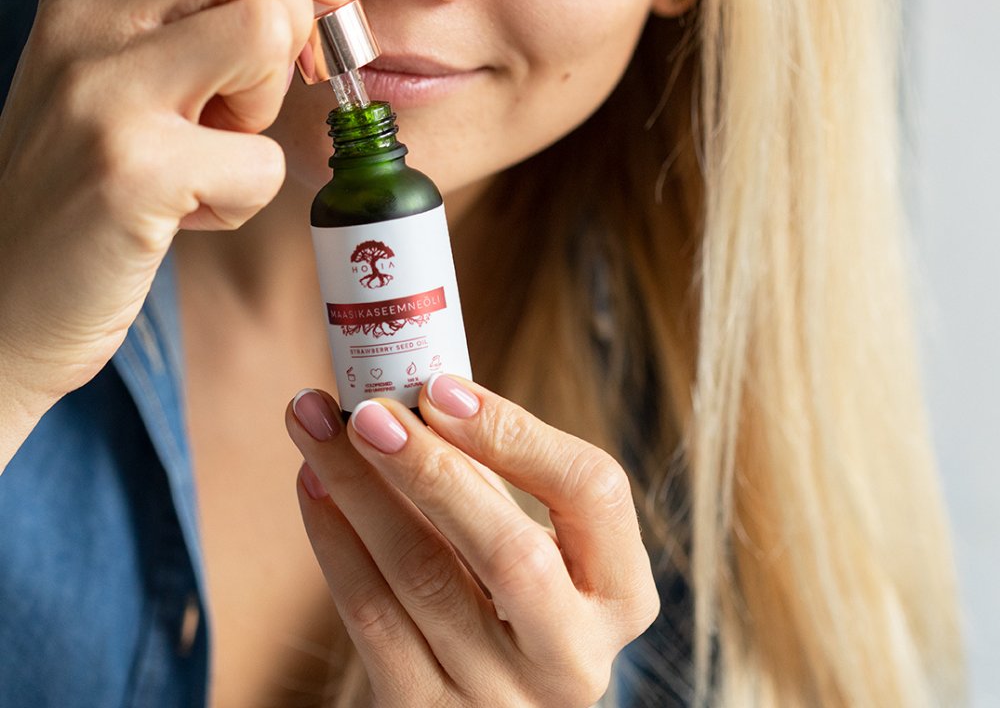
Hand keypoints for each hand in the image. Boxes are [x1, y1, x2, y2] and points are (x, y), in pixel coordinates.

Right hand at [0, 0, 362, 449]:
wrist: (6, 291)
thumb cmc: (98, 168)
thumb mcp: (163, 57)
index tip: (317, 0)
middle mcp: (84, 12)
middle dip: (297, 14)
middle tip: (261, 86)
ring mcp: (97, 87)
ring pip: (265, 30)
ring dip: (270, 104)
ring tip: (216, 143)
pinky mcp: (126, 170)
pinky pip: (258, 158)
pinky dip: (248, 193)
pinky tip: (192, 207)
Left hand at [286, 378, 659, 706]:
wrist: (486, 700)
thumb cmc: (511, 595)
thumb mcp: (534, 538)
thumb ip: (495, 475)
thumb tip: (415, 393)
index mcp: (621, 594)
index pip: (592, 492)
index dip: (515, 434)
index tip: (441, 388)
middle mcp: (573, 657)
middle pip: (509, 550)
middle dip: (430, 467)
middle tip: (367, 410)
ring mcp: (501, 697)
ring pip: (423, 577)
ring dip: (359, 489)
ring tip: (314, 426)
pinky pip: (370, 618)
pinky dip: (335, 539)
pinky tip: (313, 485)